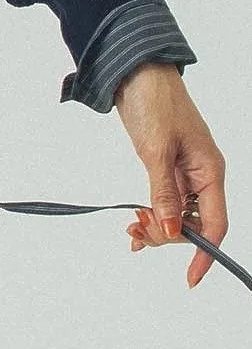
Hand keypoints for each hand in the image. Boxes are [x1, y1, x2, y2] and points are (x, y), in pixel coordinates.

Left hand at [116, 61, 225, 286]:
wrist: (136, 70)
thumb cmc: (154, 101)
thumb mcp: (156, 149)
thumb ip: (163, 191)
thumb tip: (170, 230)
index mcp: (210, 171)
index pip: (215, 224)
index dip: (205, 253)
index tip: (190, 278)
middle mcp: (202, 174)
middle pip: (194, 224)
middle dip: (169, 235)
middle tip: (137, 232)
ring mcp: (184, 170)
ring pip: (178, 214)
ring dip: (158, 225)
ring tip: (132, 228)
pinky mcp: (166, 164)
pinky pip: (165, 199)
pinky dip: (152, 212)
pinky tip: (136, 223)